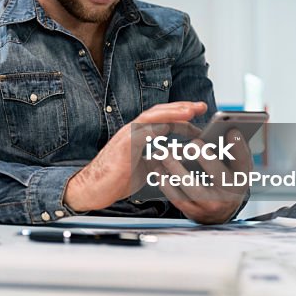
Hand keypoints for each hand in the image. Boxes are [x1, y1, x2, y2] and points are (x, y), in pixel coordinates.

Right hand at [63, 101, 207, 211]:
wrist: (94, 188)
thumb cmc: (117, 179)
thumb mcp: (146, 167)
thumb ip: (160, 159)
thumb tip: (179, 161)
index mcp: (139, 135)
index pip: (163, 119)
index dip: (181, 116)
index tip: (199, 116)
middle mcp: (133, 131)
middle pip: (160, 113)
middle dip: (182, 108)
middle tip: (201, 106)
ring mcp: (127, 136)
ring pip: (152, 117)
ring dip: (172, 112)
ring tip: (190, 111)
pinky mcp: (123, 145)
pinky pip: (142, 132)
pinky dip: (156, 127)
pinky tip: (170, 125)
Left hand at [156, 128, 251, 223]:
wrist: (218, 215)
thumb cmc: (224, 180)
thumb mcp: (234, 168)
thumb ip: (231, 150)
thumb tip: (222, 130)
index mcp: (241, 179)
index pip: (243, 161)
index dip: (239, 146)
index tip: (231, 130)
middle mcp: (229, 195)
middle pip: (217, 173)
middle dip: (204, 156)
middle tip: (192, 143)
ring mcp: (210, 205)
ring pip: (191, 185)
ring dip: (175, 167)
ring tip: (164, 153)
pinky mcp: (193, 212)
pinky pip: (176, 196)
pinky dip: (165, 182)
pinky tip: (158, 169)